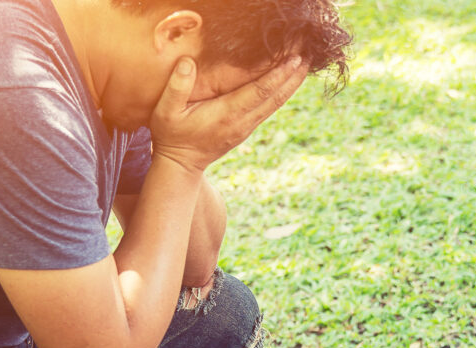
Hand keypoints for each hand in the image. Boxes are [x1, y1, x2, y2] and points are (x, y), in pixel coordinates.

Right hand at [148, 55, 309, 171]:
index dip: (278, 75)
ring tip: (305, 64)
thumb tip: (188, 62)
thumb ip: (176, 87)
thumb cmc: (171, 135)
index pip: (259, 92)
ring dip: (291, 84)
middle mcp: (242, 122)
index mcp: (227, 114)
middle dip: (293, 76)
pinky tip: (288, 81)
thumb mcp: (165, 111)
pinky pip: (269, 107)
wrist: (180, 165)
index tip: (294, 59)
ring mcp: (246, 127)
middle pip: (275, 97)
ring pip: (275, 103)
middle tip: (310, 55)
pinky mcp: (246, 128)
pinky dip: (281, 93)